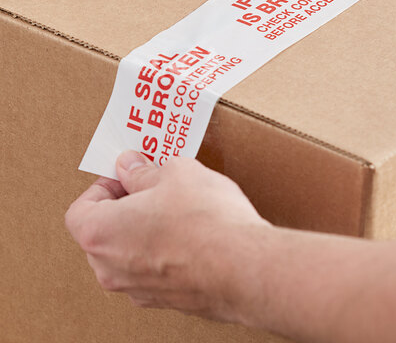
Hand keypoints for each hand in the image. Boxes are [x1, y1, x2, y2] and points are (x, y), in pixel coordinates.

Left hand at [65, 151, 269, 322]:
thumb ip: (145, 171)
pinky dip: (166, 250)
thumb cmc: (205, 219)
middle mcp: (111, 269)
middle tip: (156, 184)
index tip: (129, 173)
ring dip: (147, 228)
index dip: (103, 186)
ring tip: (180, 206)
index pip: (80, 210)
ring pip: (131, 253)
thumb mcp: (176, 173)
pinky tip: (195, 233)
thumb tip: (132, 168)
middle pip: (104, 232)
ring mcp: (139, 290)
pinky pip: (156, 269)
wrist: (244, 267)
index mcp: (101, 234)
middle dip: (126, 206)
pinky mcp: (168, 300)